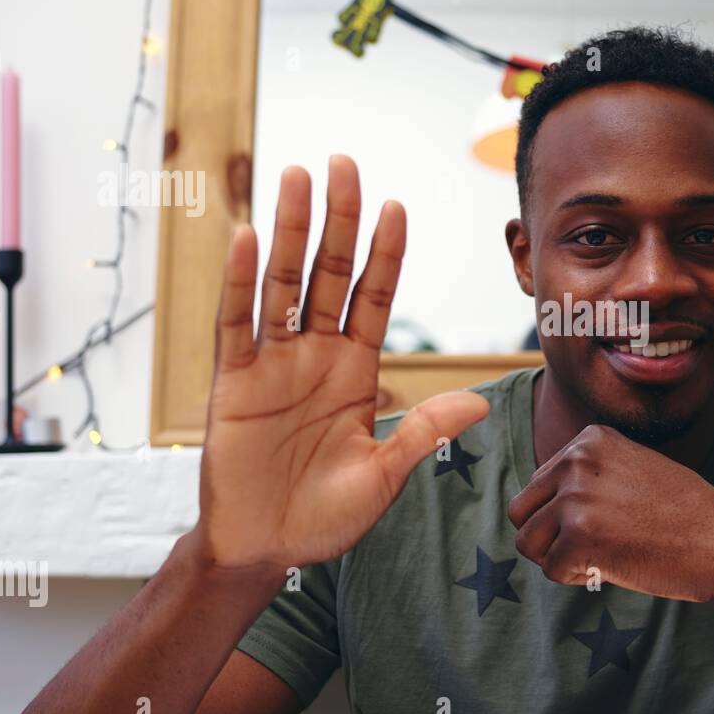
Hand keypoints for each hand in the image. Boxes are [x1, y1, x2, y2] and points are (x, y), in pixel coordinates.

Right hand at [196, 155, 488, 573]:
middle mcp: (316, 356)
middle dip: (339, 220)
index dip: (384, 254)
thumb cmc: (326, 515)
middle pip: (330, 275)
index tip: (396, 206)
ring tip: (297, 177)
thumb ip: (423, 430)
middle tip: (345, 163)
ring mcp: (273, 364)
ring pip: (283, 284)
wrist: (267, 550)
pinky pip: (236, 324)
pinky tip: (246, 236)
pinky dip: (239, 282)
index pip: (374, 298)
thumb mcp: (384, 472)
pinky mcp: (233, 382)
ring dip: (290, 231)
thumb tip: (479, 400)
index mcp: (356, 371)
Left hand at [506, 425, 713, 601]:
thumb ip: (587, 475)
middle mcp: (577, 461)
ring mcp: (576, 498)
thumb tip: (538, 504)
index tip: (604, 519)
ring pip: (527, 542)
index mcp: (588, 439)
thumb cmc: (683, 513)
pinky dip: (576, 578)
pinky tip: (610, 567)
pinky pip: (551, 570)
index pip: (539, 484)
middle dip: (547, 536)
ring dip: (557, 558)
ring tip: (597, 556)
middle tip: (588, 547)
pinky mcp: (579, 537)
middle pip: (522, 510)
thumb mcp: (632, 468)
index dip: (562, 514)